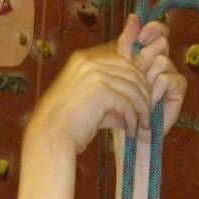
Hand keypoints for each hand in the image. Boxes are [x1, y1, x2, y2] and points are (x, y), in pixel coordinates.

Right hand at [30, 15, 152, 153]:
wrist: (50, 137)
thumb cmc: (66, 125)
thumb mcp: (88, 104)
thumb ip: (109, 98)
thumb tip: (133, 107)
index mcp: (84, 60)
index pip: (122, 61)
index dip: (138, 80)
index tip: (144, 99)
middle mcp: (89, 62)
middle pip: (132, 72)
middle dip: (144, 94)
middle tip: (148, 114)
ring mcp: (94, 74)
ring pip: (132, 88)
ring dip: (142, 109)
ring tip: (144, 126)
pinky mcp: (100, 91)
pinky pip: (127, 103)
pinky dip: (133, 119)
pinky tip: (132, 132)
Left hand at [124, 17, 186, 137]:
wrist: (130, 132)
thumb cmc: (124, 104)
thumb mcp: (121, 70)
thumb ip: (127, 44)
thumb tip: (133, 16)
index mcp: (150, 55)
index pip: (158, 31)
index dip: (152, 29)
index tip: (141, 38)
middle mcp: (164, 63)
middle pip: (161, 44)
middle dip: (145, 59)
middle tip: (136, 76)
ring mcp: (173, 75)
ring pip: (161, 61)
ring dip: (147, 79)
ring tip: (141, 96)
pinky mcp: (179, 90)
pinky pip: (167, 78)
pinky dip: (156, 91)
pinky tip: (151, 103)